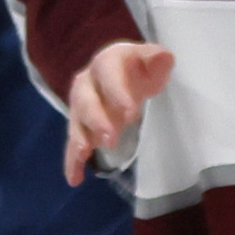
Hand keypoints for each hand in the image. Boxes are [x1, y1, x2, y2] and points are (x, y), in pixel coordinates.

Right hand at [62, 41, 171, 185]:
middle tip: (109, 139)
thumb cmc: (138, 69)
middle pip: (86, 99)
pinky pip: (73, 142)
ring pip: (76, 121)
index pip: (109, 76)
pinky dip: (72, 160)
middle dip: (96, 119)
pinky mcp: (82, 126)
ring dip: (79, 137)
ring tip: (84, 154)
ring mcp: (81, 105)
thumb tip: (163, 56)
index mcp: (106, 63)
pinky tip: (74, 178)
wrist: (121, 72)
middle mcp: (88, 83)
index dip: (118, 93)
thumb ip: (156, 59)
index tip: (131, 114)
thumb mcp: (151, 62)